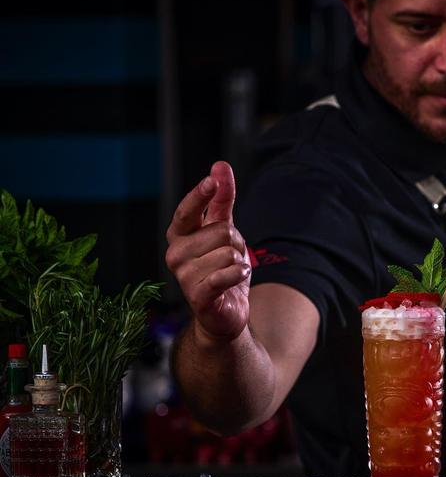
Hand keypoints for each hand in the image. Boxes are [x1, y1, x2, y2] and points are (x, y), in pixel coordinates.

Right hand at [166, 161, 250, 341]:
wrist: (225, 311)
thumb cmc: (221, 268)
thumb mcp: (223, 229)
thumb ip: (221, 198)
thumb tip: (219, 166)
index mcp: (179, 236)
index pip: (188, 210)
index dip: (200, 195)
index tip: (211, 181)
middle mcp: (176, 254)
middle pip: (222, 231)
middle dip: (236, 244)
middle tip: (229, 260)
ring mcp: (184, 276)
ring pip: (229, 253)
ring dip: (239, 263)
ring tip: (229, 274)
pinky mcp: (198, 295)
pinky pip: (227, 274)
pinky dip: (238, 275)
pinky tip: (236, 280)